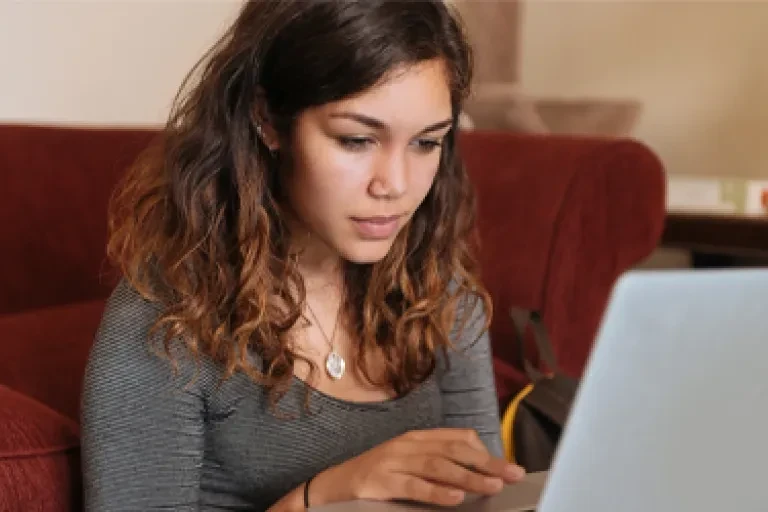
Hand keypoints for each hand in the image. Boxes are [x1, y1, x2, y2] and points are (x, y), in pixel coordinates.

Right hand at [310, 428, 525, 506]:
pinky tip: (455, 499)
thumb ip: (436, 467)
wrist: (331, 487)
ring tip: (492, 486)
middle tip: (513, 474)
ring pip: (438, 466)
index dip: (484, 451)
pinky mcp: (380, 482)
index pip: (458, 438)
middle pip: (454, 450)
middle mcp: (407, 445)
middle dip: (487, 463)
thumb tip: (474, 478)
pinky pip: (414, 487)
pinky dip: (436, 492)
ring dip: (468, 476)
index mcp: (416, 438)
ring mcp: (392, 461)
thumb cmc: (375, 478)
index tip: (507, 466)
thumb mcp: (408, 466)